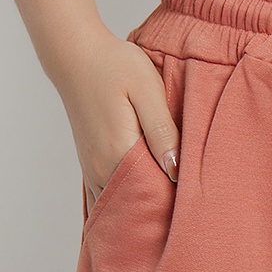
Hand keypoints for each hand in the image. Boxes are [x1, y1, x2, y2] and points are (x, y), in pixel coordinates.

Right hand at [50, 26, 179, 215]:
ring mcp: (93, 170)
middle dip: (160, 214)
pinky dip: (126, 205)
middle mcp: (102, 168)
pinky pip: (108, 198)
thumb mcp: (147, 90)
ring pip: (121, 207)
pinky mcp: (91, 165)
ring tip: (169, 216)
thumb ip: (162, 131)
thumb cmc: (115, 66)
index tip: (195, 207)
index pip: (153, 195)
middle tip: (188, 218)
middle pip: (137, 206)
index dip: (175, 204)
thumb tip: (176, 171)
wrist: (76, 54)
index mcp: (119, 152)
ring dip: (142, 211)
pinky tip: (145, 205)